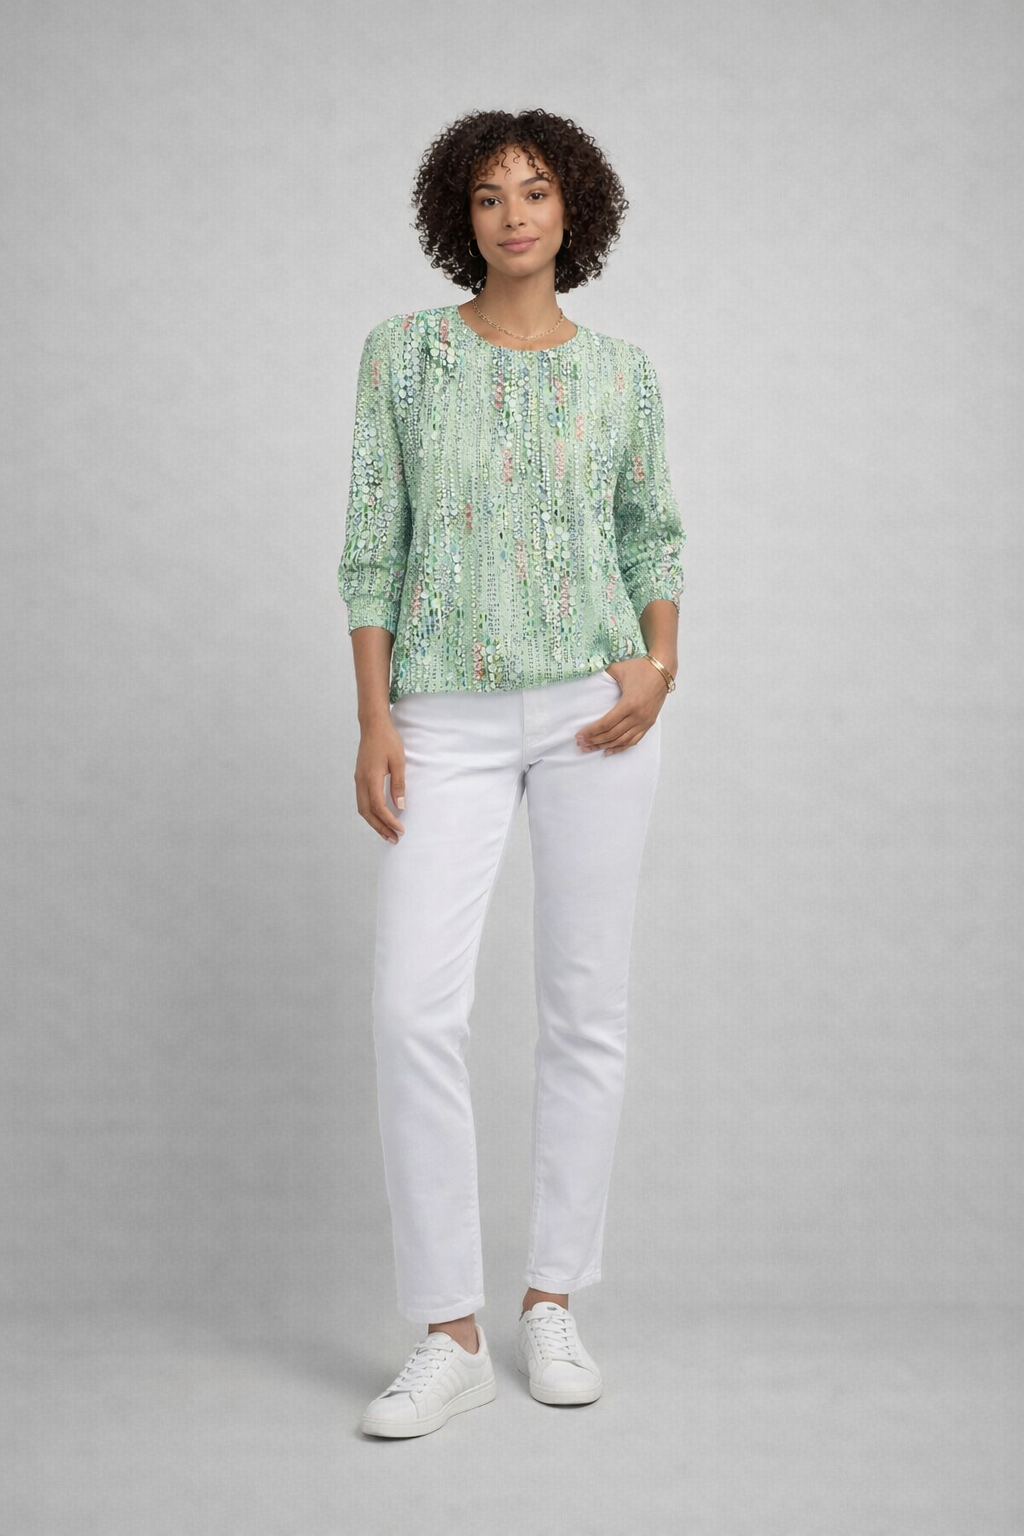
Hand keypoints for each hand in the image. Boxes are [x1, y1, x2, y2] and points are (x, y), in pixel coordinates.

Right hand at [354, 719, 406, 842]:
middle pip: (367, 813)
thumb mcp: (398, 761)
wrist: (372, 726)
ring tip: (387, 833)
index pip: (379, 807)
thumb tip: (401, 805)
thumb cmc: (387, 741)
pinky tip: (380, 817)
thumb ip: (398, 784)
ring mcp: (358, 780)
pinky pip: (362, 801)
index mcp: (371, 778)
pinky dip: (370, 813)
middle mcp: (361, 781)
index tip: (401, 829)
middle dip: (380, 828)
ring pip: (362, 809)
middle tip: (394, 839)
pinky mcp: (359, 778)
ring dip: (374, 823)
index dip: (389, 820)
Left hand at [576, 658, 671, 756]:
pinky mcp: (649, 723)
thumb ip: (603, 674)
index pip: (606, 723)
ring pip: (622, 740)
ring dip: (605, 746)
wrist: (663, 669)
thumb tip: (588, 676)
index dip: (591, 731)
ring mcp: (645, 721)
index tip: (579, 736)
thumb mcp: (619, 669)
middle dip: (594, 741)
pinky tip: (609, 750)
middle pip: (612, 734)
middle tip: (580, 744)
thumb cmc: (641, 667)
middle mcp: (638, 716)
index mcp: (629, 703)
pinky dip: (621, 747)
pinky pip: (634, 740)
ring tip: (590, 748)